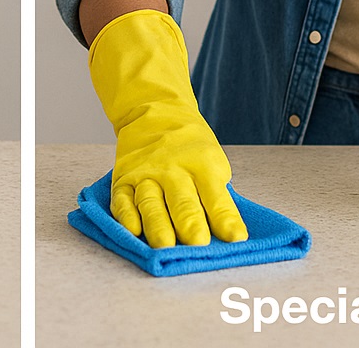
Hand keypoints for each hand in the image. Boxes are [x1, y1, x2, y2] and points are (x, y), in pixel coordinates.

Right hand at [87, 10, 247, 247]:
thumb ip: (216, 196)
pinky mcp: (123, 179)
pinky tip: (133, 230)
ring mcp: (145, 174)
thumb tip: (225, 236)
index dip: (225, 218)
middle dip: (190, 224)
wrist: (155, 113)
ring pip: (150, 202)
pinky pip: (122, 200)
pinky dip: (126, 216)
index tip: (236, 239)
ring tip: (165, 246)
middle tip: (198, 245)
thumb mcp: (212, 163)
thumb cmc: (190, 147)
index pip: (216, 195)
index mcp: (202, 164)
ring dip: (158, 225)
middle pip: (182, 200)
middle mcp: (173, 169)